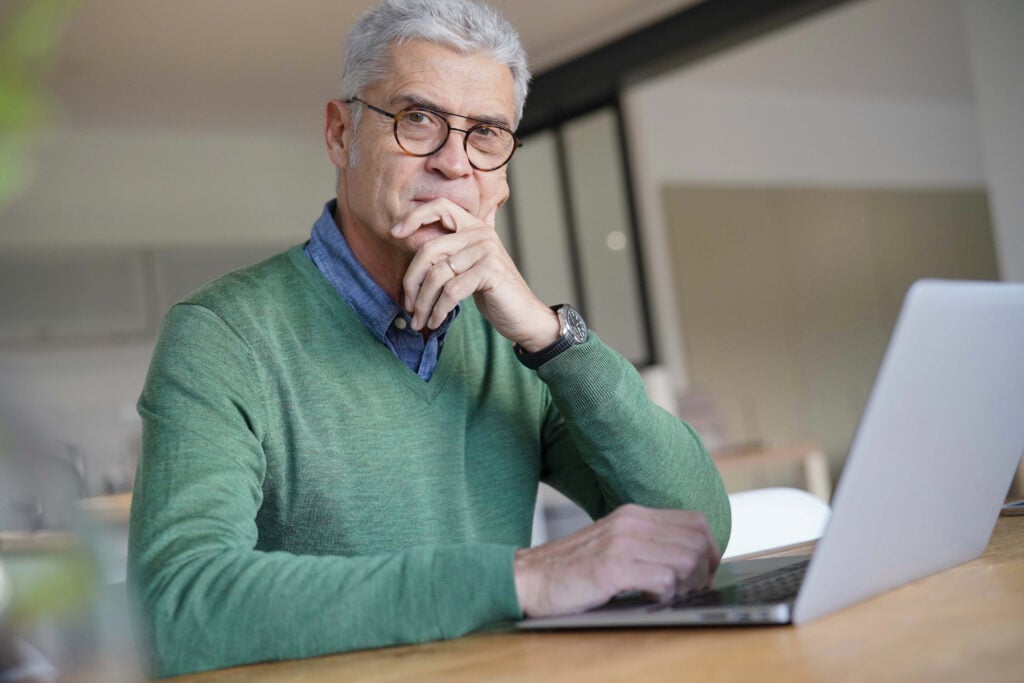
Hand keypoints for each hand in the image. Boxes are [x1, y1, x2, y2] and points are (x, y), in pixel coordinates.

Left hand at [393, 199, 558, 350]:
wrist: (524, 316)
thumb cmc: (493, 293)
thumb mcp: (469, 267)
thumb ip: (450, 254)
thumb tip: (410, 249)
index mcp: (474, 226)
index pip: (440, 207)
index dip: (415, 217)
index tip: (395, 234)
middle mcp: (481, 234)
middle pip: (429, 250)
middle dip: (412, 281)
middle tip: (408, 306)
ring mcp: (487, 251)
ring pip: (437, 274)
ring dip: (424, 303)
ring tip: (420, 320)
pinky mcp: (490, 272)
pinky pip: (451, 291)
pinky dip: (439, 310)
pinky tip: (436, 321)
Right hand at [513, 504, 720, 616]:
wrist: (528, 579)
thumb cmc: (571, 570)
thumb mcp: (612, 543)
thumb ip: (645, 543)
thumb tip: (691, 560)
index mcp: (633, 514)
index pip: (696, 521)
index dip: (710, 549)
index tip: (703, 573)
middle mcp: (630, 522)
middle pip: (697, 541)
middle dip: (703, 572)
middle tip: (688, 591)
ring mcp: (621, 543)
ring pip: (686, 561)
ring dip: (684, 586)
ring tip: (666, 596)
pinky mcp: (612, 568)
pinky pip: (663, 580)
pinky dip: (665, 596)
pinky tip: (648, 600)